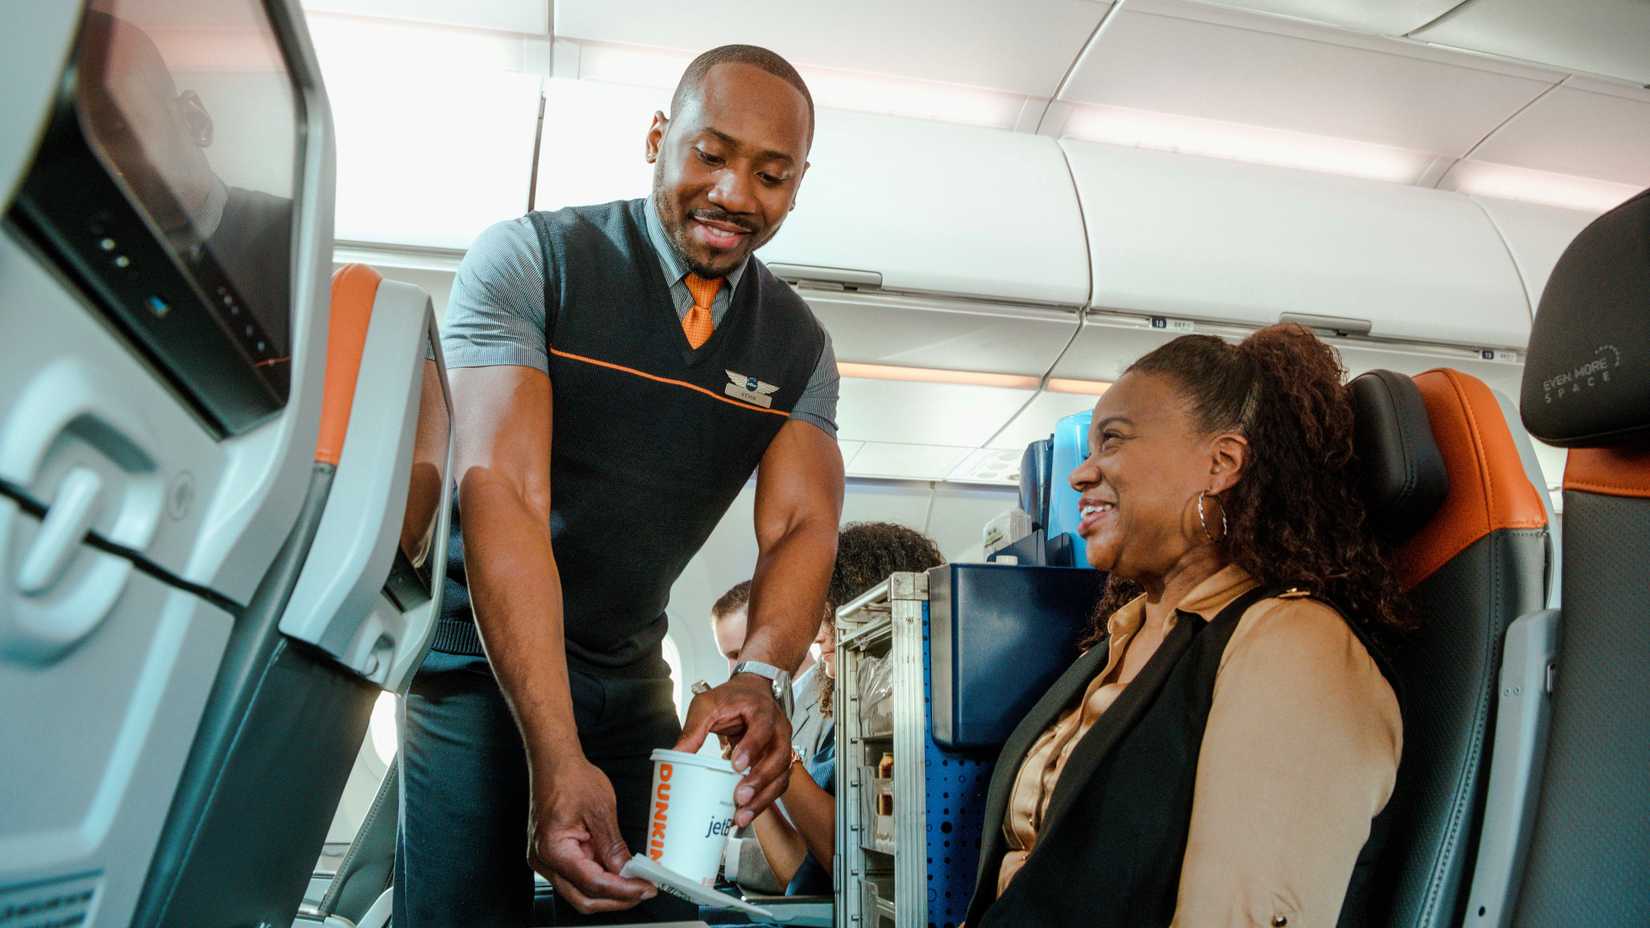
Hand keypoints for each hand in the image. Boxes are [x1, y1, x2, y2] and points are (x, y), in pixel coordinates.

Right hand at [528, 756, 657, 913]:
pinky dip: (597, 880)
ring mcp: (545, 860)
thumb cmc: (570, 777)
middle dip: (616, 900)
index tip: (644, 889)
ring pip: (578, 892)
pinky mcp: (552, 856)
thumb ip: (613, 846)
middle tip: (642, 892)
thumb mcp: (601, 810)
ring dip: (607, 893)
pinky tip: (616, 874)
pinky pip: (575, 878)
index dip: (622, 890)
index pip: (593, 883)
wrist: (553, 762)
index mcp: (554, 849)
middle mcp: (544, 860)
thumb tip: (627, 872)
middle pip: (583, 898)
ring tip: (633, 884)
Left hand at [675, 673, 793, 826]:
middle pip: (779, 757)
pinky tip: (746, 814)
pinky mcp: (778, 763)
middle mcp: (778, 730)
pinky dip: (764, 802)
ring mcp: (782, 747)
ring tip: (741, 815)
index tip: (736, 765)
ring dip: (763, 798)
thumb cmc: (732, 699)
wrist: (752, 694)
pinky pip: (777, 785)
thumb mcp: (707, 704)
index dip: (752, 747)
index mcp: (762, 711)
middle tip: (740, 798)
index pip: (762, 728)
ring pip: (781, 776)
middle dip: (760, 781)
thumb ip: (694, 728)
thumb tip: (676, 755)